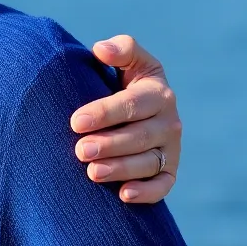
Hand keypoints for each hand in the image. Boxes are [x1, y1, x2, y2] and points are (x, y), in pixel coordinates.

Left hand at [71, 35, 180, 203]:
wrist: (134, 108)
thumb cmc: (122, 79)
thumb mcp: (128, 60)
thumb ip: (120, 49)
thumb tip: (101, 49)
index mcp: (157, 92)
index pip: (132, 104)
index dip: (104, 113)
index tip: (75, 121)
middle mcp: (169, 122)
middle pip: (140, 137)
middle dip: (109, 145)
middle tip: (79, 150)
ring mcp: (171, 148)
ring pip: (149, 163)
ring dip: (121, 169)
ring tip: (92, 173)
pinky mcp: (169, 170)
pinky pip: (164, 185)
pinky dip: (148, 193)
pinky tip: (123, 195)